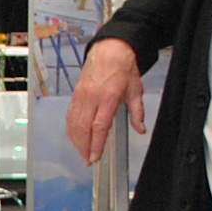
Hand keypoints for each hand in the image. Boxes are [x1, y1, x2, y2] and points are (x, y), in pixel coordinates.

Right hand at [66, 38, 146, 162]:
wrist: (109, 49)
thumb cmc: (123, 68)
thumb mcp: (136, 90)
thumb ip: (137, 112)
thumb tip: (141, 129)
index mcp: (108, 97)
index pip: (99, 126)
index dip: (96, 144)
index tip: (95, 157)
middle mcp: (92, 97)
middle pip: (83, 128)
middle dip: (84, 147)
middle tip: (87, 161)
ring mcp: (81, 96)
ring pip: (74, 123)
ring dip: (76, 141)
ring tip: (82, 153)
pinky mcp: (75, 95)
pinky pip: (70, 116)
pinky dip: (71, 130)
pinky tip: (75, 138)